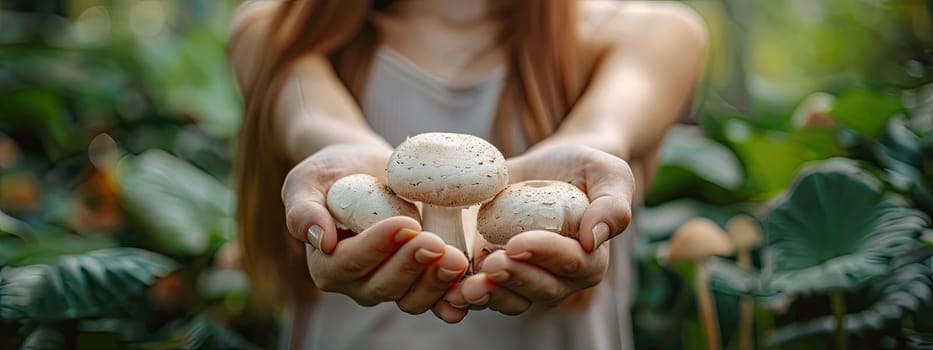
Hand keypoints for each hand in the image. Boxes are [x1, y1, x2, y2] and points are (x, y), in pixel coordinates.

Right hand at [283, 144, 469, 314]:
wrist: (362, 167)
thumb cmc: (329, 172)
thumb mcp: (306, 182)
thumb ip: (303, 211)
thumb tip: (322, 239)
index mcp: (326, 264)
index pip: (350, 263)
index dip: (377, 247)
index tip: (404, 224)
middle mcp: (357, 283)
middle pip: (384, 285)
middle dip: (411, 266)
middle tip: (435, 243)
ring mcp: (391, 284)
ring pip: (412, 297)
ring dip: (436, 282)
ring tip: (457, 259)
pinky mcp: (419, 279)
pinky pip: (436, 298)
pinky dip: (452, 297)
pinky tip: (470, 286)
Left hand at [443, 144, 633, 314]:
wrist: (548, 166)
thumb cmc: (585, 168)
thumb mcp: (608, 173)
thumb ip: (612, 205)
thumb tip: (594, 237)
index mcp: (589, 259)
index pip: (571, 264)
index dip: (544, 255)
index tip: (518, 242)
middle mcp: (558, 278)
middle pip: (539, 288)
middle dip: (513, 278)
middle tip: (490, 264)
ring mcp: (523, 279)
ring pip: (508, 299)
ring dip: (487, 296)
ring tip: (465, 287)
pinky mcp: (493, 274)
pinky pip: (481, 294)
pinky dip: (462, 299)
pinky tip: (446, 296)